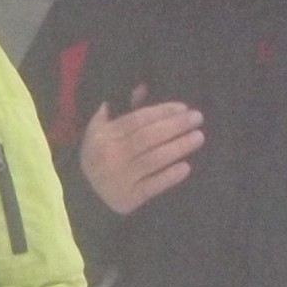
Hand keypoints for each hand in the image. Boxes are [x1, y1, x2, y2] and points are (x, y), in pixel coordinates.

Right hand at [79, 89, 203, 214]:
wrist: (87, 196)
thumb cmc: (100, 155)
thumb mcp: (102, 129)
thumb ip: (123, 108)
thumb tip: (143, 87)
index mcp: (103, 136)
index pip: (136, 120)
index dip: (161, 112)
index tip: (183, 108)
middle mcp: (109, 156)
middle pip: (147, 137)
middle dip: (175, 126)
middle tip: (197, 118)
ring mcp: (118, 178)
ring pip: (152, 160)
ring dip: (178, 147)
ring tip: (198, 137)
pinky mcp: (128, 199)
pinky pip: (152, 187)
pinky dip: (169, 177)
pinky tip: (186, 167)